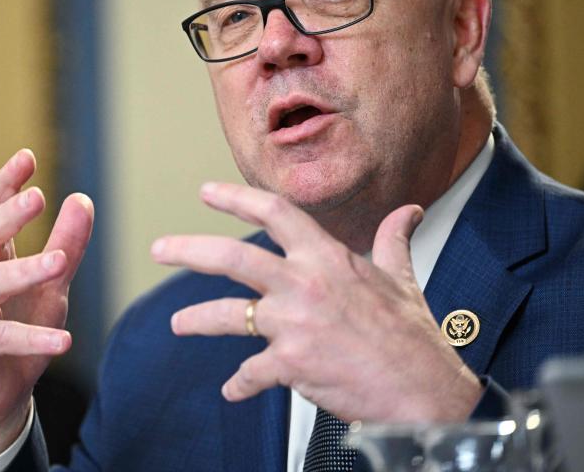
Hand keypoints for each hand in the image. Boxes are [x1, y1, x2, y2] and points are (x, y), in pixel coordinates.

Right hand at [0, 149, 93, 459]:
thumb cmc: (18, 330)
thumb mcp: (51, 285)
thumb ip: (67, 245)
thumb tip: (82, 199)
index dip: (6, 182)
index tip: (27, 157)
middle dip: (8, 215)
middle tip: (37, 197)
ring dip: (23, 271)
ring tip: (57, 263)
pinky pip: (0, 338)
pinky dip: (32, 339)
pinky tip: (63, 341)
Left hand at [152, 182, 480, 422]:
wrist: (424, 392)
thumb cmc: (412, 337)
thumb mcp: (402, 278)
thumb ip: (394, 240)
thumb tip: (409, 210)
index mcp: (329, 258)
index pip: (276, 212)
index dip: (237, 197)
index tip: (206, 192)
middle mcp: (306, 284)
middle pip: (233, 257)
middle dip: (189, 250)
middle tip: (159, 249)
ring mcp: (297, 324)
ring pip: (230, 314)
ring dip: (197, 319)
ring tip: (178, 324)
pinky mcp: (293, 364)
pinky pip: (251, 372)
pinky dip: (240, 383)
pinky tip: (233, 389)